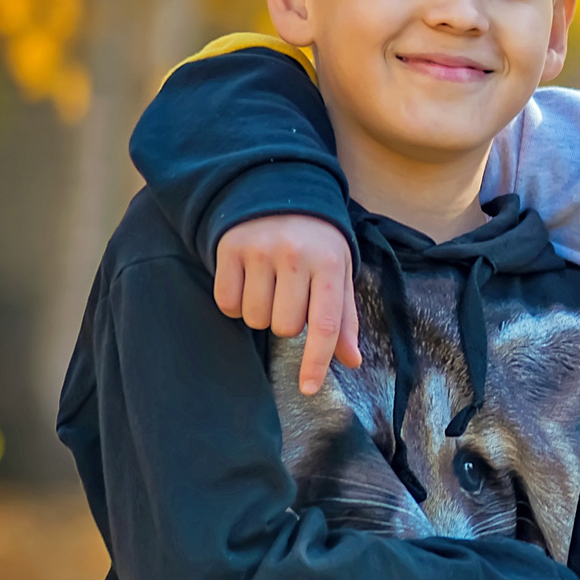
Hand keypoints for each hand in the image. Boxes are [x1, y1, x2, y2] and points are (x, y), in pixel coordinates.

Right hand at [215, 214, 359, 392]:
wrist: (280, 191)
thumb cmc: (317, 243)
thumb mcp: (339, 272)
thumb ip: (344, 318)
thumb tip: (353, 361)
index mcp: (331, 263)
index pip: (326, 323)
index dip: (317, 361)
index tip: (308, 388)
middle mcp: (296, 255)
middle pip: (285, 327)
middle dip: (287, 323)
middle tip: (290, 295)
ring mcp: (260, 250)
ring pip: (254, 318)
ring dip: (261, 313)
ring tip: (270, 285)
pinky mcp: (230, 248)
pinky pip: (226, 303)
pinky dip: (235, 302)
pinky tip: (247, 281)